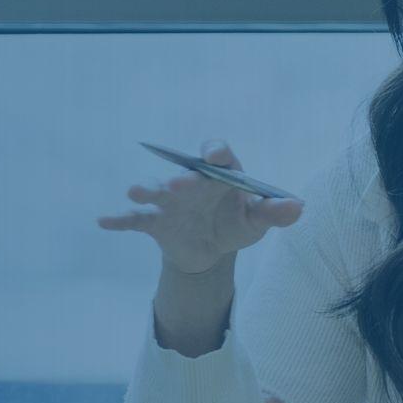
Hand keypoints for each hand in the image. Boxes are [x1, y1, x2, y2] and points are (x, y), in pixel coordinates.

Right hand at [98, 141, 303, 274]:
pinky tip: (104, 221)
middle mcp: (191, 182)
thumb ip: (275, 212)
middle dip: (181, 180)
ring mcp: (170, 201)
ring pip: (155, 191)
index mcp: (219, 173)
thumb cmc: (236, 223)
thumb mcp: (257, 221)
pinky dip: (119, 219)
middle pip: (185, 175)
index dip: (216, 151)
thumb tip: (298, 208)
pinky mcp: (154, 222)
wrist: (211, 250)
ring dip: (146, 189)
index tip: (214, 156)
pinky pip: (135, 220)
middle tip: (178, 186)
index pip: (218, 153)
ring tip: (136, 192)